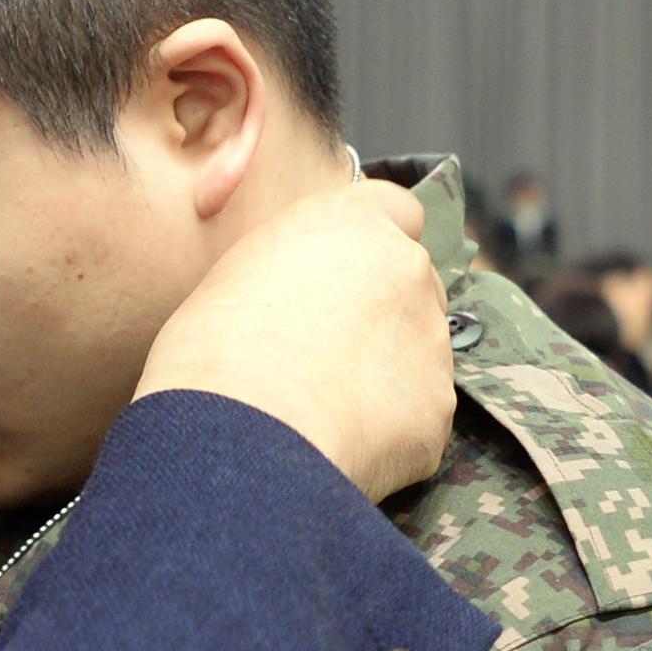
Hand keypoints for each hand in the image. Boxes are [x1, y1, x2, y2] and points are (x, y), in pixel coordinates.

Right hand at [131, 178, 456, 502]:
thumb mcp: (235, 280)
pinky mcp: (439, 403)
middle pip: (414, 282)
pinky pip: (419, 414)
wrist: (241, 434)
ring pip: (421, 351)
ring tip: (325, 407)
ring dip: (388, 373)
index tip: (355, 275)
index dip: (381, 243)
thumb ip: (291, 272)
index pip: (397, 209)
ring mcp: (430, 334)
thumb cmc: (211, 356)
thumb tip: (301, 300)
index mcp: (347, 222)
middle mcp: (403, 265)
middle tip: (331, 355)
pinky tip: (342, 441)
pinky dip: (392, 430)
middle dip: (387, 313)